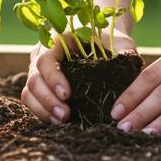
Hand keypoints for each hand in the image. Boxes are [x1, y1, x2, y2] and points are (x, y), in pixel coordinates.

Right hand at [21, 29, 137, 123]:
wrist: (99, 38)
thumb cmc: (109, 38)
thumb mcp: (118, 41)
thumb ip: (125, 51)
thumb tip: (131, 64)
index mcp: (57, 40)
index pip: (45, 59)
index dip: (53, 77)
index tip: (67, 94)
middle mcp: (43, 54)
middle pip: (33, 79)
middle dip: (47, 100)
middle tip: (65, 115)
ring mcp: (40, 71)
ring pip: (29, 92)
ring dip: (42, 109)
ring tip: (61, 121)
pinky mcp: (42, 86)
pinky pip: (33, 101)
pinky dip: (42, 113)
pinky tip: (59, 122)